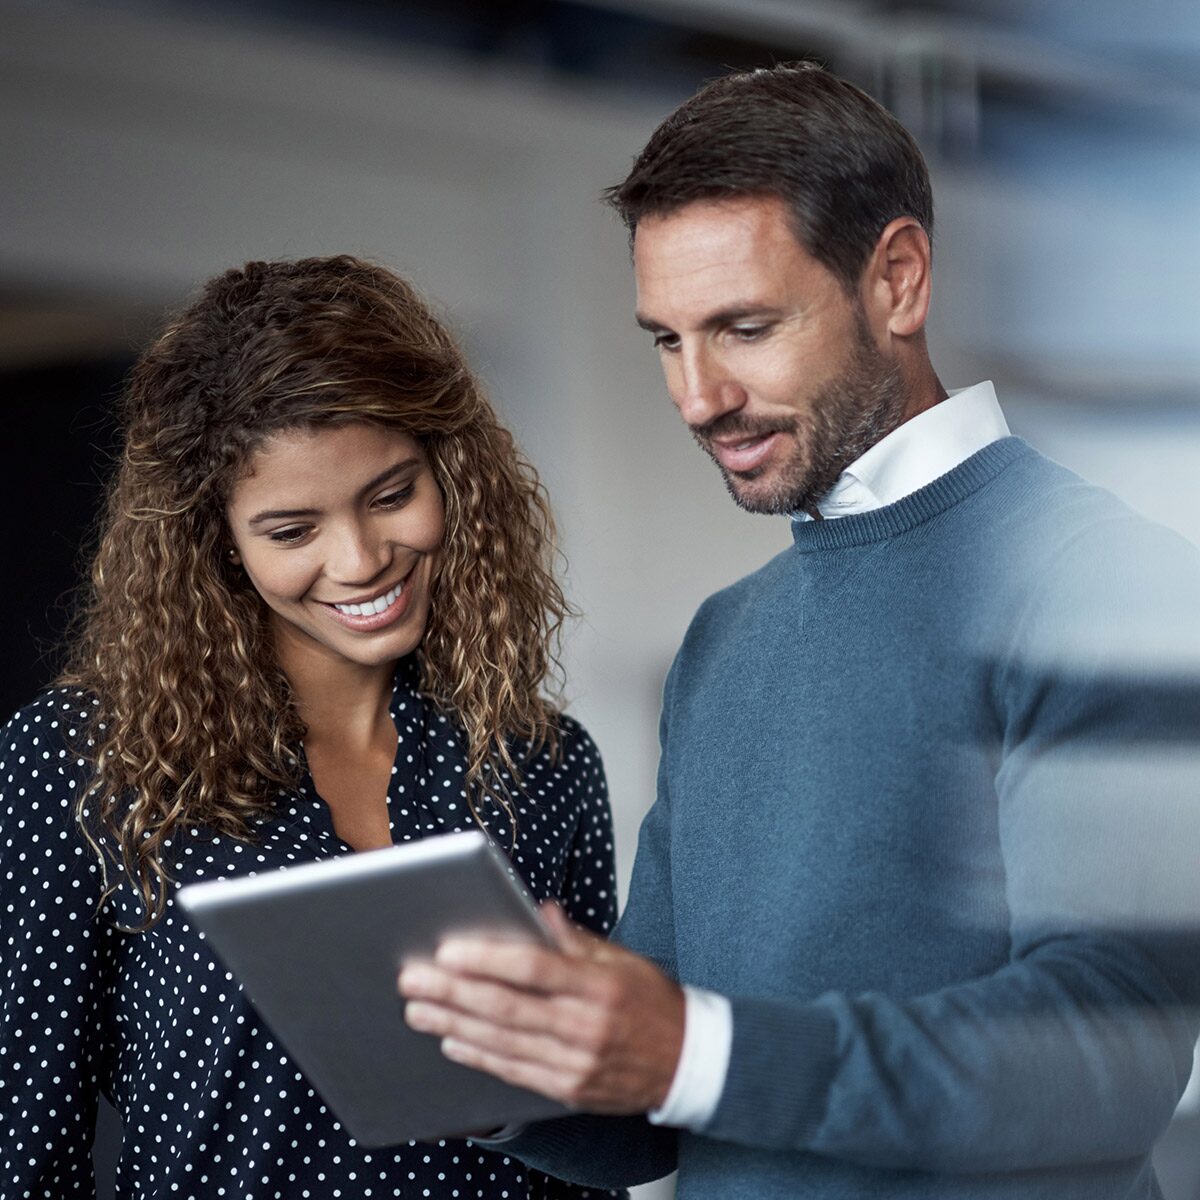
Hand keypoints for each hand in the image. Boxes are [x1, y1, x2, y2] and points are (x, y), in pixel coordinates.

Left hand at [398, 903, 684, 1113]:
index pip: (534, 968)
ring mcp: (575, 1063)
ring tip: (418, 1008)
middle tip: (413, 977)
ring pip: (502, 1042)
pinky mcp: (567, 1089)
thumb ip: (575, 939)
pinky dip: (479, 1055)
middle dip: (453, 991)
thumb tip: (538, 911)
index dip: (487, 959)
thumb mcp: (623, 958)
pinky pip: (514, 1071)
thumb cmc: (653, 1003)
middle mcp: (585, 1026)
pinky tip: (452, 1040)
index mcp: (599, 984)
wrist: (688, 1064)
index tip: (448, 949)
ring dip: (453, 1024)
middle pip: (506, 1007)